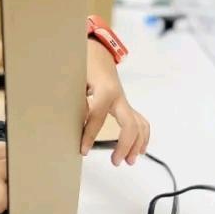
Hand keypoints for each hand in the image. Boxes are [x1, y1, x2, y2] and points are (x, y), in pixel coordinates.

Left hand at [82, 39, 150, 164]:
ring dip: (137, 144)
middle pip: (130, 125)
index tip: (83, 150)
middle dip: (124, 145)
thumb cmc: (83, 64)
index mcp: (104, 90)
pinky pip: (140, 121)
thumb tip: (72, 121)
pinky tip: (139, 149)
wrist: (96, 51)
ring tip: (128, 161)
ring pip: (139, 125)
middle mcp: (119, 97)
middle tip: (115, 161)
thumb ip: (75, 99)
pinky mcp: (125, 104)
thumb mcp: (74, 79)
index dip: (89, 135)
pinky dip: (142, 136)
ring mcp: (125, 101)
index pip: (96, 117)